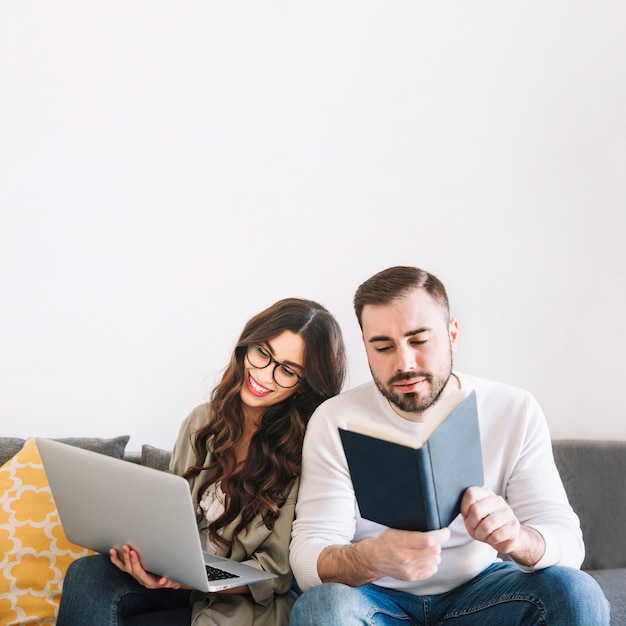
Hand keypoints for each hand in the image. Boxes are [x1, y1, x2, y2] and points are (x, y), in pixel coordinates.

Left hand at [110, 545, 190, 589]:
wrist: (172, 582)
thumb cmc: (174, 579)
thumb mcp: (174, 581)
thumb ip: (169, 582)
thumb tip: (163, 581)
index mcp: (150, 582)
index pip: (139, 572)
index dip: (135, 562)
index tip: (133, 552)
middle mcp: (142, 580)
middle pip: (131, 570)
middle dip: (127, 558)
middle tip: (126, 546)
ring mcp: (138, 576)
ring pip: (126, 569)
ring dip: (119, 559)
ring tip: (114, 550)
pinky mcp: (136, 572)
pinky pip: (124, 567)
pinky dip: (118, 561)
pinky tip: (114, 553)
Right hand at [319, 526, 449, 585]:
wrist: (374, 558)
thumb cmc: (386, 539)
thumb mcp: (394, 528)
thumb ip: (411, 526)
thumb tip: (431, 518)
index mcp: (400, 541)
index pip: (427, 540)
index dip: (441, 535)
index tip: (445, 531)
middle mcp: (404, 557)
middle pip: (434, 551)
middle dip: (438, 543)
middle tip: (436, 538)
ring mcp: (408, 569)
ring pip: (435, 561)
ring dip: (435, 554)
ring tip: (428, 548)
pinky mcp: (411, 577)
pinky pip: (431, 570)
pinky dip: (431, 563)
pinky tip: (424, 557)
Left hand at [460, 486, 544, 565]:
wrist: (504, 537)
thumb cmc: (484, 525)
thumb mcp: (470, 516)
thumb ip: (465, 510)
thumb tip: (458, 507)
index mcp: (485, 494)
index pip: (471, 493)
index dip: (464, 507)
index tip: (466, 515)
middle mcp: (497, 500)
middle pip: (476, 510)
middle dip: (472, 524)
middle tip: (475, 527)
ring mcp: (507, 512)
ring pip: (486, 525)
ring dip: (481, 534)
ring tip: (483, 534)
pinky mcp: (514, 526)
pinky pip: (496, 535)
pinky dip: (491, 540)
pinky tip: (493, 537)